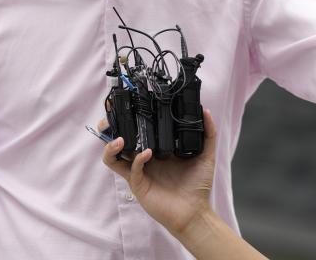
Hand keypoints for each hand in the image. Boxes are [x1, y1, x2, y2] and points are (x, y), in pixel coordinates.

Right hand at [101, 109, 216, 236]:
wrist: (195, 212)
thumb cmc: (198, 186)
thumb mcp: (206, 155)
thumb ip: (207, 133)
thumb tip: (206, 111)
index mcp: (154, 149)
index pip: (135, 130)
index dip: (126, 118)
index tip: (125, 103)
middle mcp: (143, 159)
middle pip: (116, 141)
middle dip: (108, 129)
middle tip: (110, 119)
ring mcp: (139, 172)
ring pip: (113, 157)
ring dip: (111, 146)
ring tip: (119, 138)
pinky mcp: (139, 185)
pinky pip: (131, 170)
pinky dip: (137, 159)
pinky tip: (147, 153)